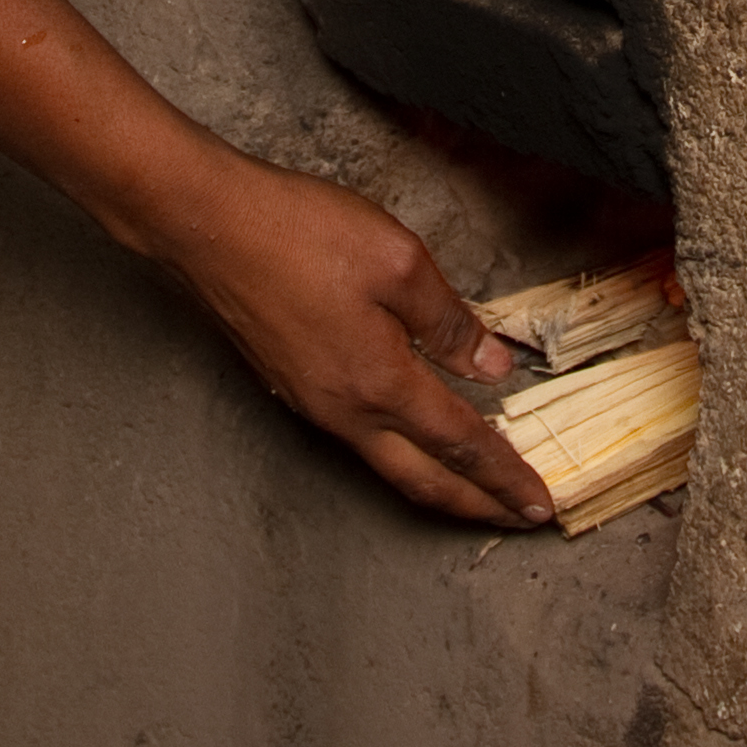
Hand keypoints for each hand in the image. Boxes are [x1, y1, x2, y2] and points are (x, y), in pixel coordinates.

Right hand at [149, 154, 557, 527]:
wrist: (204, 225)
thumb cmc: (297, 232)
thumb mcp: (398, 261)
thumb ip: (449, 320)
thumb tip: (492, 365)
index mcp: (380, 384)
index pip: (462, 446)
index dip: (506, 479)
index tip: (542, 507)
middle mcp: (344, 411)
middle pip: (424, 482)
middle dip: (477, 507)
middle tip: (520, 522)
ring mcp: (312, 404)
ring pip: (388, 466)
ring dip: (439, 485)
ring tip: (476, 491)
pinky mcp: (291, 386)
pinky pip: (358, 441)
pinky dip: (400, 455)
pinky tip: (411, 436)